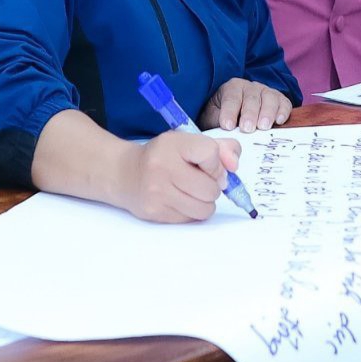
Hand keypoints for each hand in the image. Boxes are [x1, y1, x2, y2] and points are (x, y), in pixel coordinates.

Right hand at [114, 131, 242, 222]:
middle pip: (211, 188)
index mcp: (173, 144)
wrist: (126, 174)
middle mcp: (162, 167)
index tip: (208, 164)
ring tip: (193, 192)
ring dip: (205, 202)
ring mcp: (157, 192)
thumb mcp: (189, 142)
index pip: (211, 153)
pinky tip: (180, 200)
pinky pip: (191, 219)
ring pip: (205, 208)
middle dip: (213, 186)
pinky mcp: (155, 212)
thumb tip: (234, 165)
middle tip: (200, 180)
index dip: (216, 163)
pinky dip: (192, 211)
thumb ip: (221, 148)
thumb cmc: (164, 156)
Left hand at [199, 78, 293, 130]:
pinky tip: (279, 121)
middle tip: (247, 128)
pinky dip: (283, 111)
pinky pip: (284, 103)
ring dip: (267, 113)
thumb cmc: (223, 117)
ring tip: (263, 127)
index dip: (229, 112)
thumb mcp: (213, 117)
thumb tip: (221, 132)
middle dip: (249, 114)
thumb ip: (216, 122)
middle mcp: (250, 87)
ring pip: (269, 98)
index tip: (227, 126)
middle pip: (251, 98)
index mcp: (232, 88)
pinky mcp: (279, 100)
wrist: (237, 114)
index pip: (231, 98)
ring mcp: (266, 92)